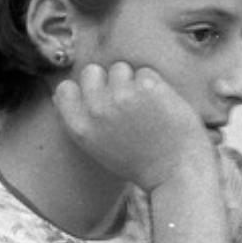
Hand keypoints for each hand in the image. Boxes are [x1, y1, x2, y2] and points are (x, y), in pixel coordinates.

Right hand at [53, 61, 213, 192]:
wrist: (179, 174)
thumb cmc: (143, 164)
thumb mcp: (99, 148)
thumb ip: (83, 121)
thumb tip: (63, 94)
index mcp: (80, 126)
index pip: (66, 89)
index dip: (85, 91)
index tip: (103, 102)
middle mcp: (96, 109)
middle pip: (92, 72)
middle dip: (109, 82)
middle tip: (130, 105)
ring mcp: (122, 95)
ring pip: (120, 68)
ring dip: (134, 82)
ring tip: (149, 109)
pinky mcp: (147, 87)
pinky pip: (147, 72)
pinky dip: (157, 85)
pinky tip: (164, 108)